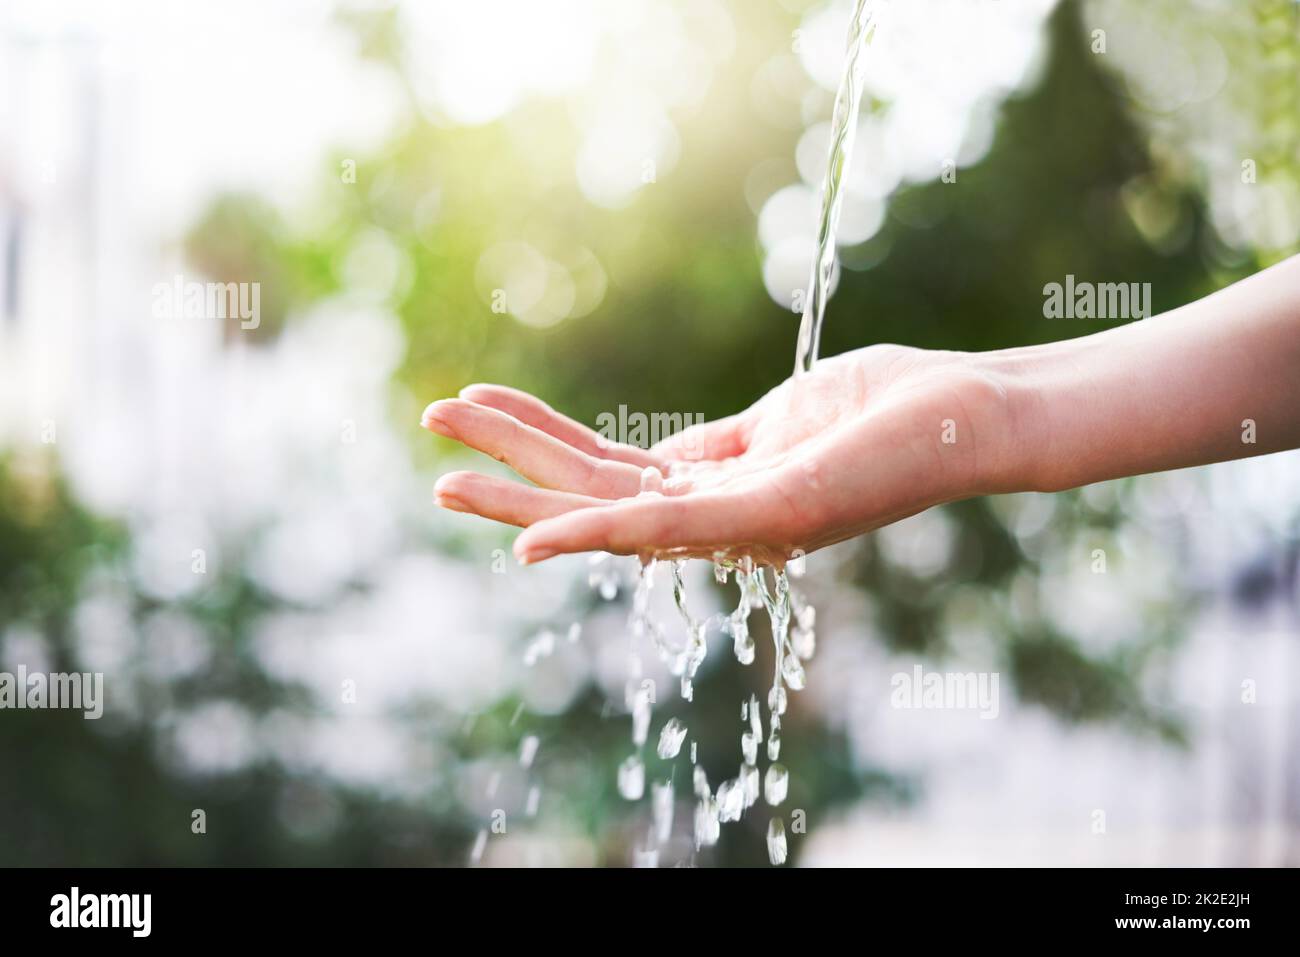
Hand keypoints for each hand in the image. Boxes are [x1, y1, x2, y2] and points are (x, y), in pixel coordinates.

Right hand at [421, 344, 1016, 564]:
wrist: (972, 412)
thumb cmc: (886, 410)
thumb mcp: (778, 422)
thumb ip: (714, 447)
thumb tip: (657, 458)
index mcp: (716, 490)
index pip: (607, 475)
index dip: (538, 442)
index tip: (477, 402)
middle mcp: (718, 517)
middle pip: (591, 496)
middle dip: (508, 470)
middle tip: (430, 445)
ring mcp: (741, 521)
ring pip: (609, 515)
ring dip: (522, 498)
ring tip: (445, 471)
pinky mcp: (772, 512)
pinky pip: (668, 527)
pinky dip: (594, 538)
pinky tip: (532, 540)